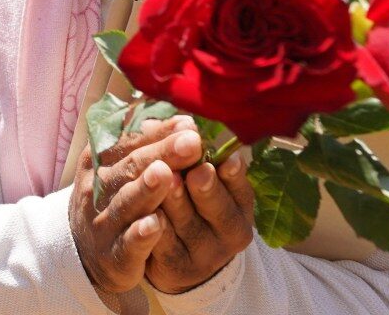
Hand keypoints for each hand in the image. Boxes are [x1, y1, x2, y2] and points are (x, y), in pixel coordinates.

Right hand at [70, 117, 200, 298]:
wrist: (82, 252)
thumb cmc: (110, 199)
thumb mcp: (114, 166)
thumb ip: (137, 138)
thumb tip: (163, 101)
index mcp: (100, 159)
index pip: (129, 139)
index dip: (159, 131)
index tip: (188, 122)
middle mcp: (98, 187)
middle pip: (131, 166)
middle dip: (162, 152)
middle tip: (192, 141)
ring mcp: (105, 221)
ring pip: (126, 202)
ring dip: (146, 189)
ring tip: (166, 174)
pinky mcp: (115, 254)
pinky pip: (128, 242)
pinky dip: (140, 233)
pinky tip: (156, 224)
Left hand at [146, 149, 253, 294]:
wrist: (178, 258)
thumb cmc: (191, 206)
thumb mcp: (204, 184)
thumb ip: (196, 156)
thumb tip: (182, 119)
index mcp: (239, 208)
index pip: (240, 192)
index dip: (232, 177)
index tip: (224, 160)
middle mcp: (227, 234)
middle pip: (218, 211)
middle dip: (207, 189)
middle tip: (197, 170)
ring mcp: (202, 254)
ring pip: (188, 227)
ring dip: (178, 204)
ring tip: (168, 181)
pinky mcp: (174, 268)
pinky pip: (163, 248)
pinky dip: (155, 232)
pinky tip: (147, 217)